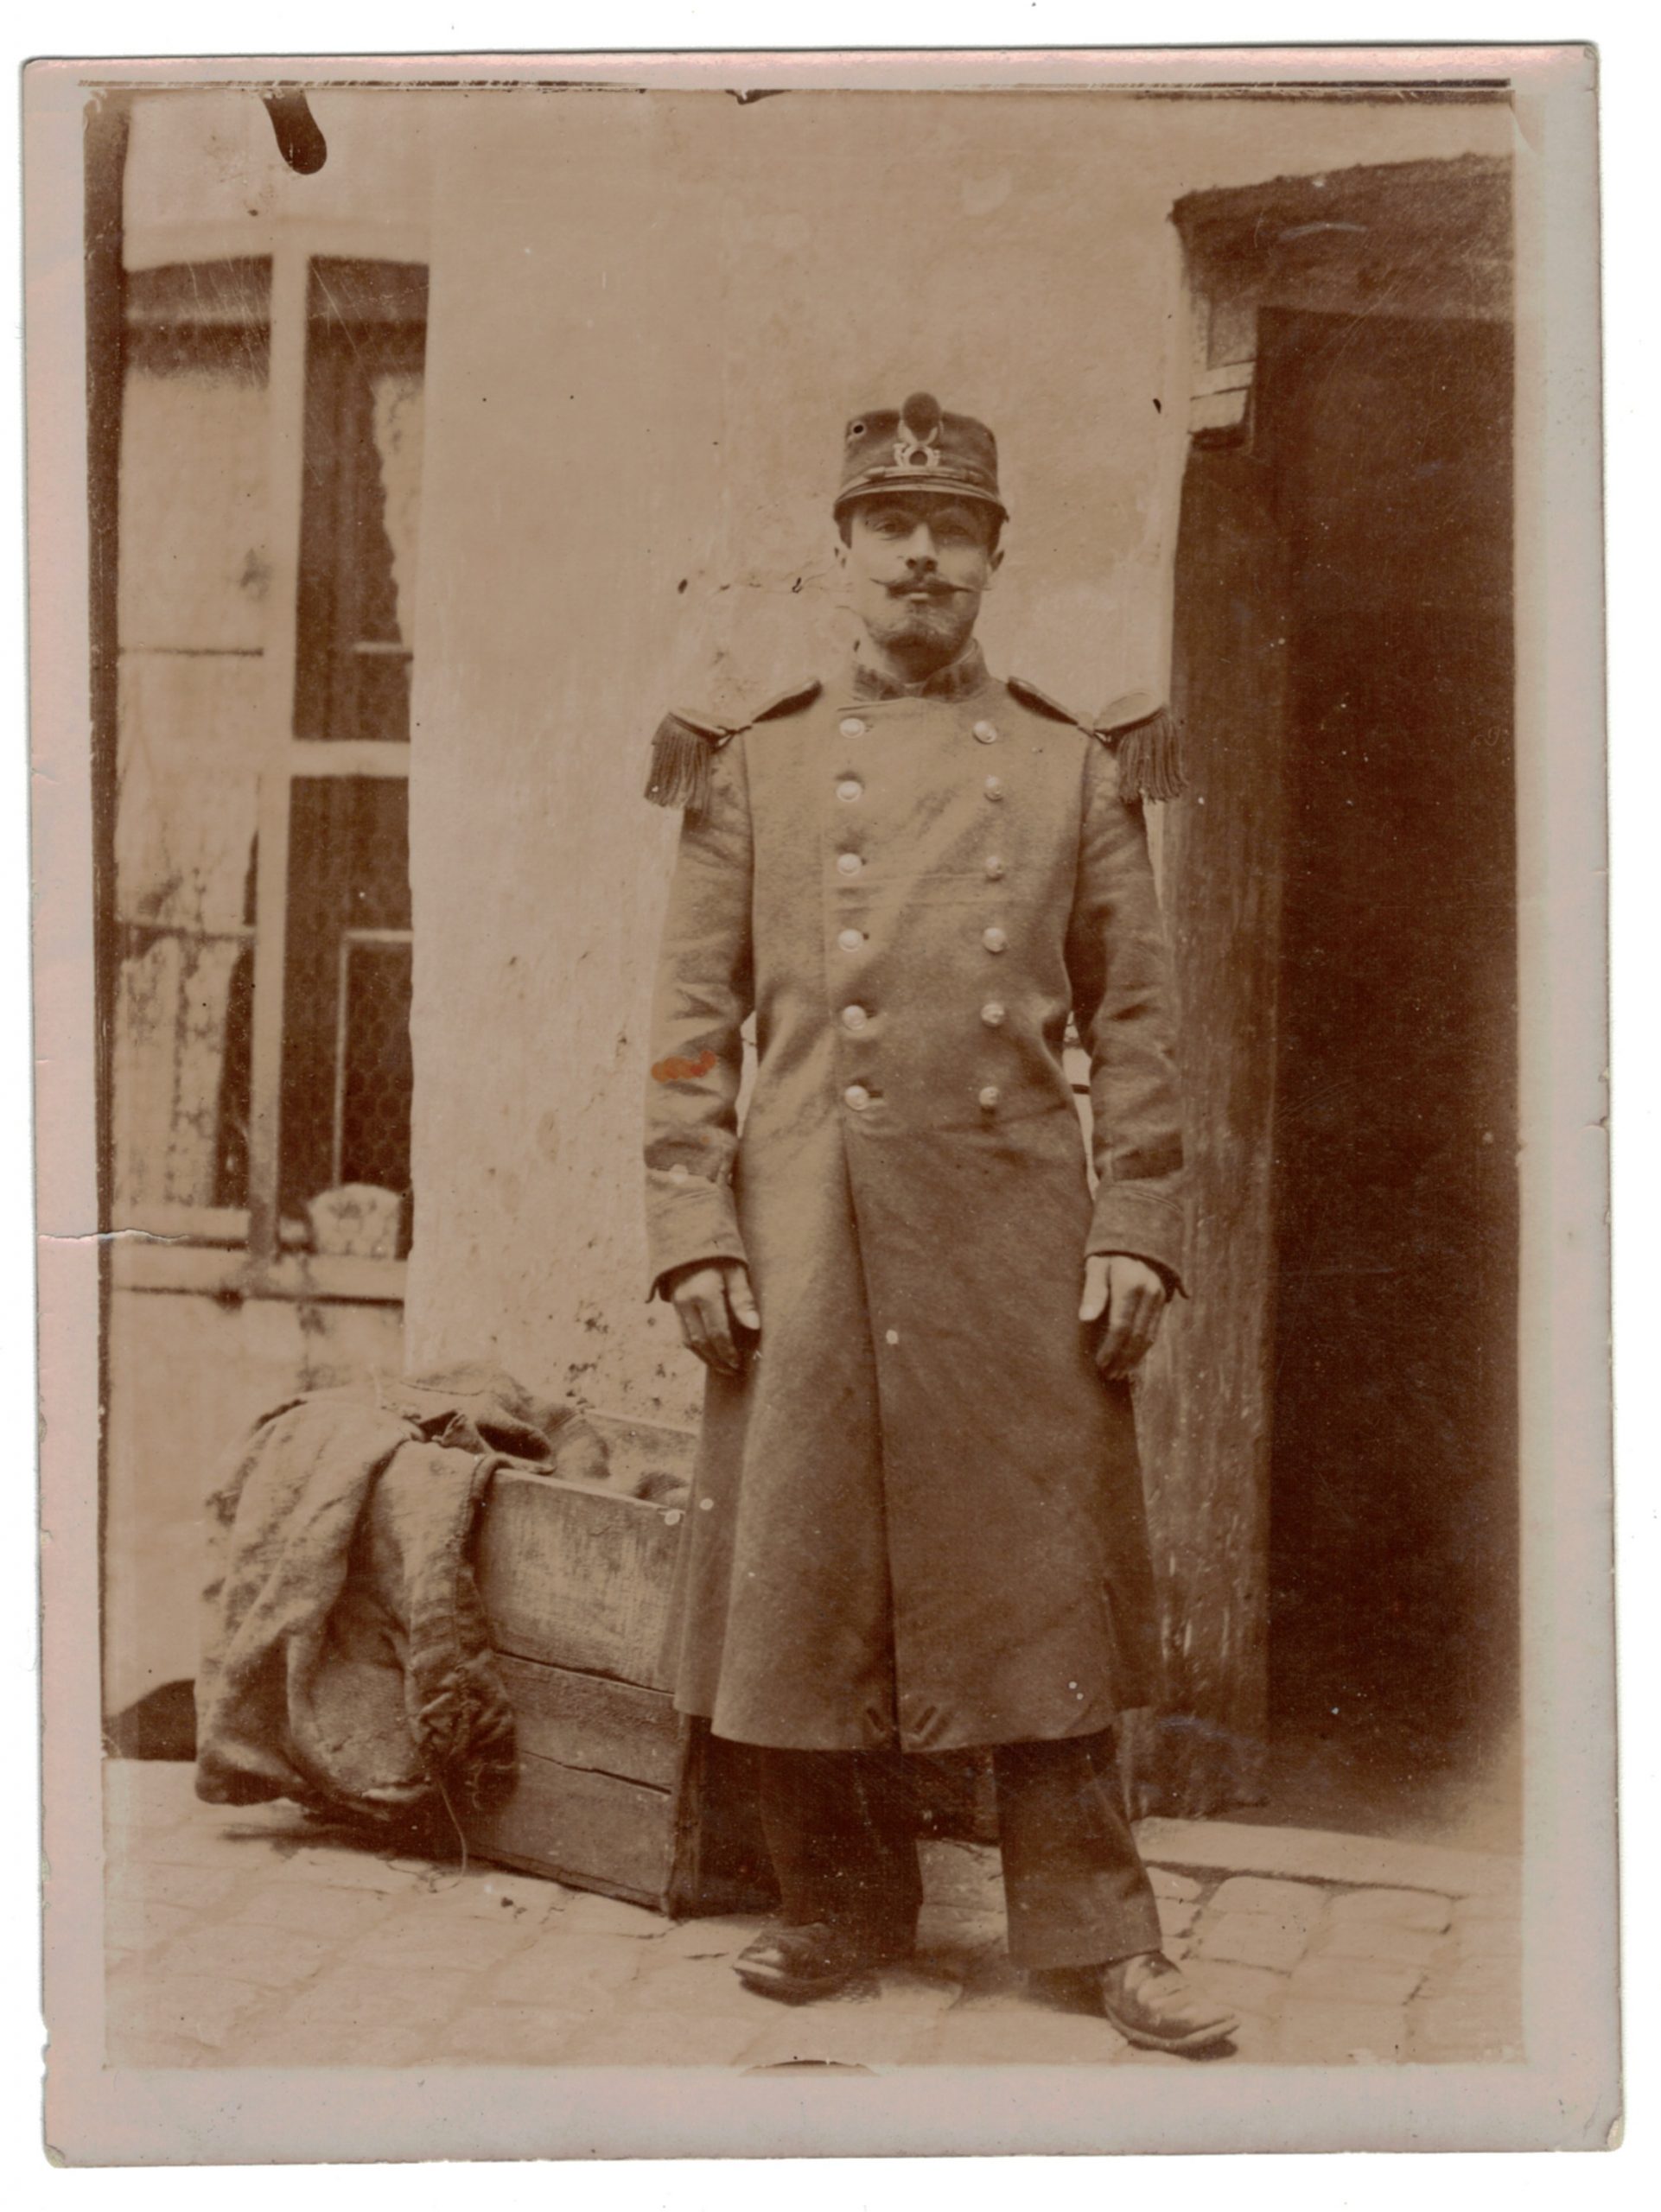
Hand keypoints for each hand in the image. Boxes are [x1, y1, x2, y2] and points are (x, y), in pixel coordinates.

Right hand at [665, 1260, 759, 1374]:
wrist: (689, 1229)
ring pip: (688, 1340)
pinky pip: (683, 1330)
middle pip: (701, 1342)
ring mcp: (677, 1303)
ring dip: (705, 1357)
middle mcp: (686, 1302)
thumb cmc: (719, 1249)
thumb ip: (743, 1298)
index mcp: (704, 1294)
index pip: (717, 1334)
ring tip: (722, 1366)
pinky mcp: (674, 1301)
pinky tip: (708, 1349)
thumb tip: (754, 1327)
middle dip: (717, 1361)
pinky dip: (696, 1345)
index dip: (729, 1353)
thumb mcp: (735, 1269)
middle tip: (733, 1372)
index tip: (740, 1365)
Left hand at [1080, 1253, 1168, 1378]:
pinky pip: (1155, 1328)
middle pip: (1137, 1336)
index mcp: (1130, 1285)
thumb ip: (1093, 1291)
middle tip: (1110, 1376)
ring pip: (1149, 1335)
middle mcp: (1148, 1294)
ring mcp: (1158, 1297)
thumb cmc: (1110, 1250)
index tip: (1100, 1364)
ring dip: (1135, 1358)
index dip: (1110, 1349)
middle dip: (1123, 1359)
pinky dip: (1144, 1347)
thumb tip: (1085, 1319)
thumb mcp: (1096, 1264)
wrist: (1140, 1232)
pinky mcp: (1163, 1300)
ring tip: (1120, 1372)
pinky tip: (1133, 1357)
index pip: (1121, 1327)